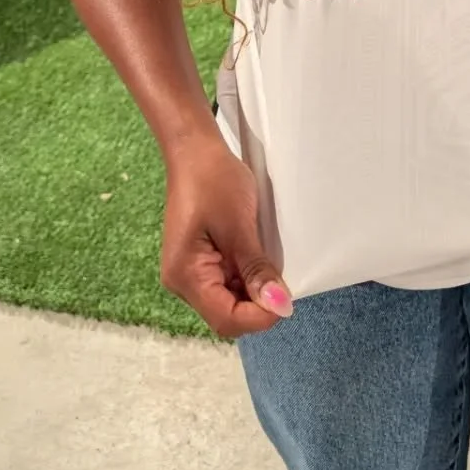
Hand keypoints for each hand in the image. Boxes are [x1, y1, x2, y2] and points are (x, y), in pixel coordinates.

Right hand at [160, 130, 292, 336]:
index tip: (287, 299)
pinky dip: (245, 278)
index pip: (226, 319)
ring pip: (227, 301)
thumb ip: (256, 269)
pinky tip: (256, 258)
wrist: (195, 150)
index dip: (259, 317)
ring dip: (253, 291)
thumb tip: (278, 306)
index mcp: (186, 275)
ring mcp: (189, 273)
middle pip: (226, 314)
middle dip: (257, 305)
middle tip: (282, 280)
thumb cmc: (213, 180)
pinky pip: (225, 283)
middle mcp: (182, 282)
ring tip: (268, 263)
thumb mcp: (239, 226)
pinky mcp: (198, 262)